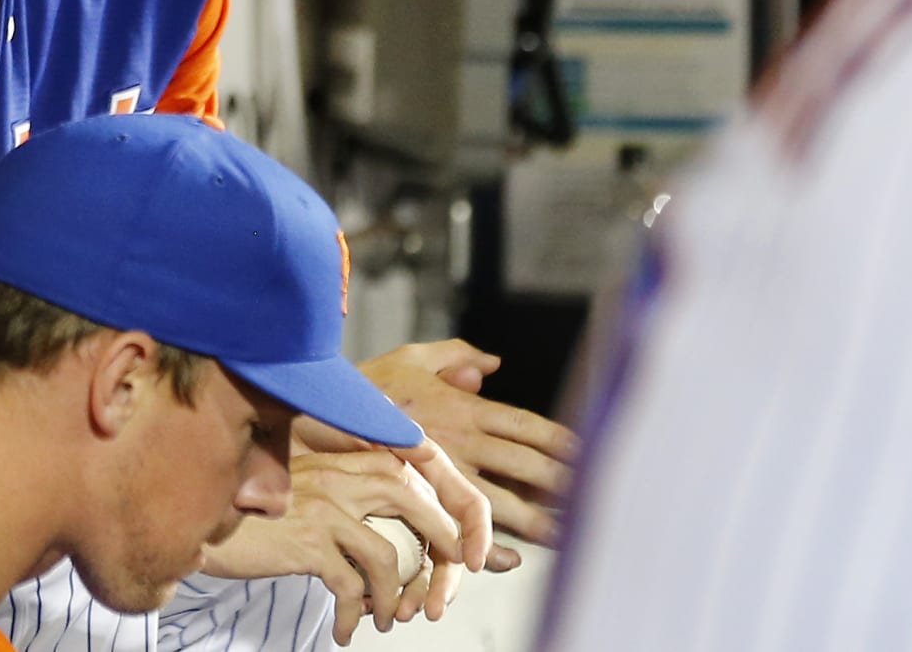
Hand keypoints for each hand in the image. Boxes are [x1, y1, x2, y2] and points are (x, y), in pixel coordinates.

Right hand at [200, 448, 463, 644]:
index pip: (402, 469)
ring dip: (395, 595)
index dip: (432, 502)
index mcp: (333, 460)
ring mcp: (320, 508)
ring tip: (387, 618)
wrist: (196, 523)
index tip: (445, 538)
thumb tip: (378, 527)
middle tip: (444, 579)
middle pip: (408, 498)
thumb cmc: (245, 514)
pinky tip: (347, 630)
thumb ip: (333, 493)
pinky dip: (356, 614)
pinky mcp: (305, 543)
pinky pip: (351, 587)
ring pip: (386, 555)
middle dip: (439, 539)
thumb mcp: (295, 490)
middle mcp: (331, 476)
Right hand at [357, 339, 577, 545]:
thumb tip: (491, 363)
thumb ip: (452, 354)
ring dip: (540, 523)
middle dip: (565, 486)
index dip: (563, 441)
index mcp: (462, 407)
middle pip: (527, 467)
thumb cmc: (363, 386)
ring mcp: (443, 473)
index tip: (590, 454)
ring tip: (569, 536)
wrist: (314, 417)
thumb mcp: (408, 357)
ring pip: (505, 505)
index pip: (526, 426)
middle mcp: (460, 440)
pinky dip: (488, 548)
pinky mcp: (422, 500)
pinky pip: (461, 531)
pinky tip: (510, 557)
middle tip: (597, 499)